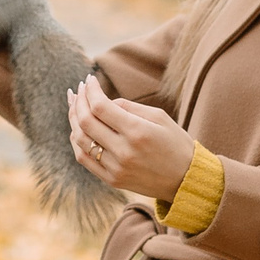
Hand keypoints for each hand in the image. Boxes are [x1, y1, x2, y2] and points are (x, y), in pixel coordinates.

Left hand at [67, 77, 196, 200]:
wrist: (186, 180)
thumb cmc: (175, 143)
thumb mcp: (160, 117)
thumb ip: (129, 106)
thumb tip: (102, 102)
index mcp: (138, 132)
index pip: (101, 107)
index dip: (91, 91)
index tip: (89, 79)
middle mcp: (124, 151)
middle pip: (86, 122)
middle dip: (78, 101)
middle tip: (79, 89)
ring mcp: (116, 168)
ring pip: (80, 140)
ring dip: (73, 119)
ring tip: (75, 105)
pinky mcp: (111, 180)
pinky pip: (83, 158)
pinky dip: (77, 140)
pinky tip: (78, 128)